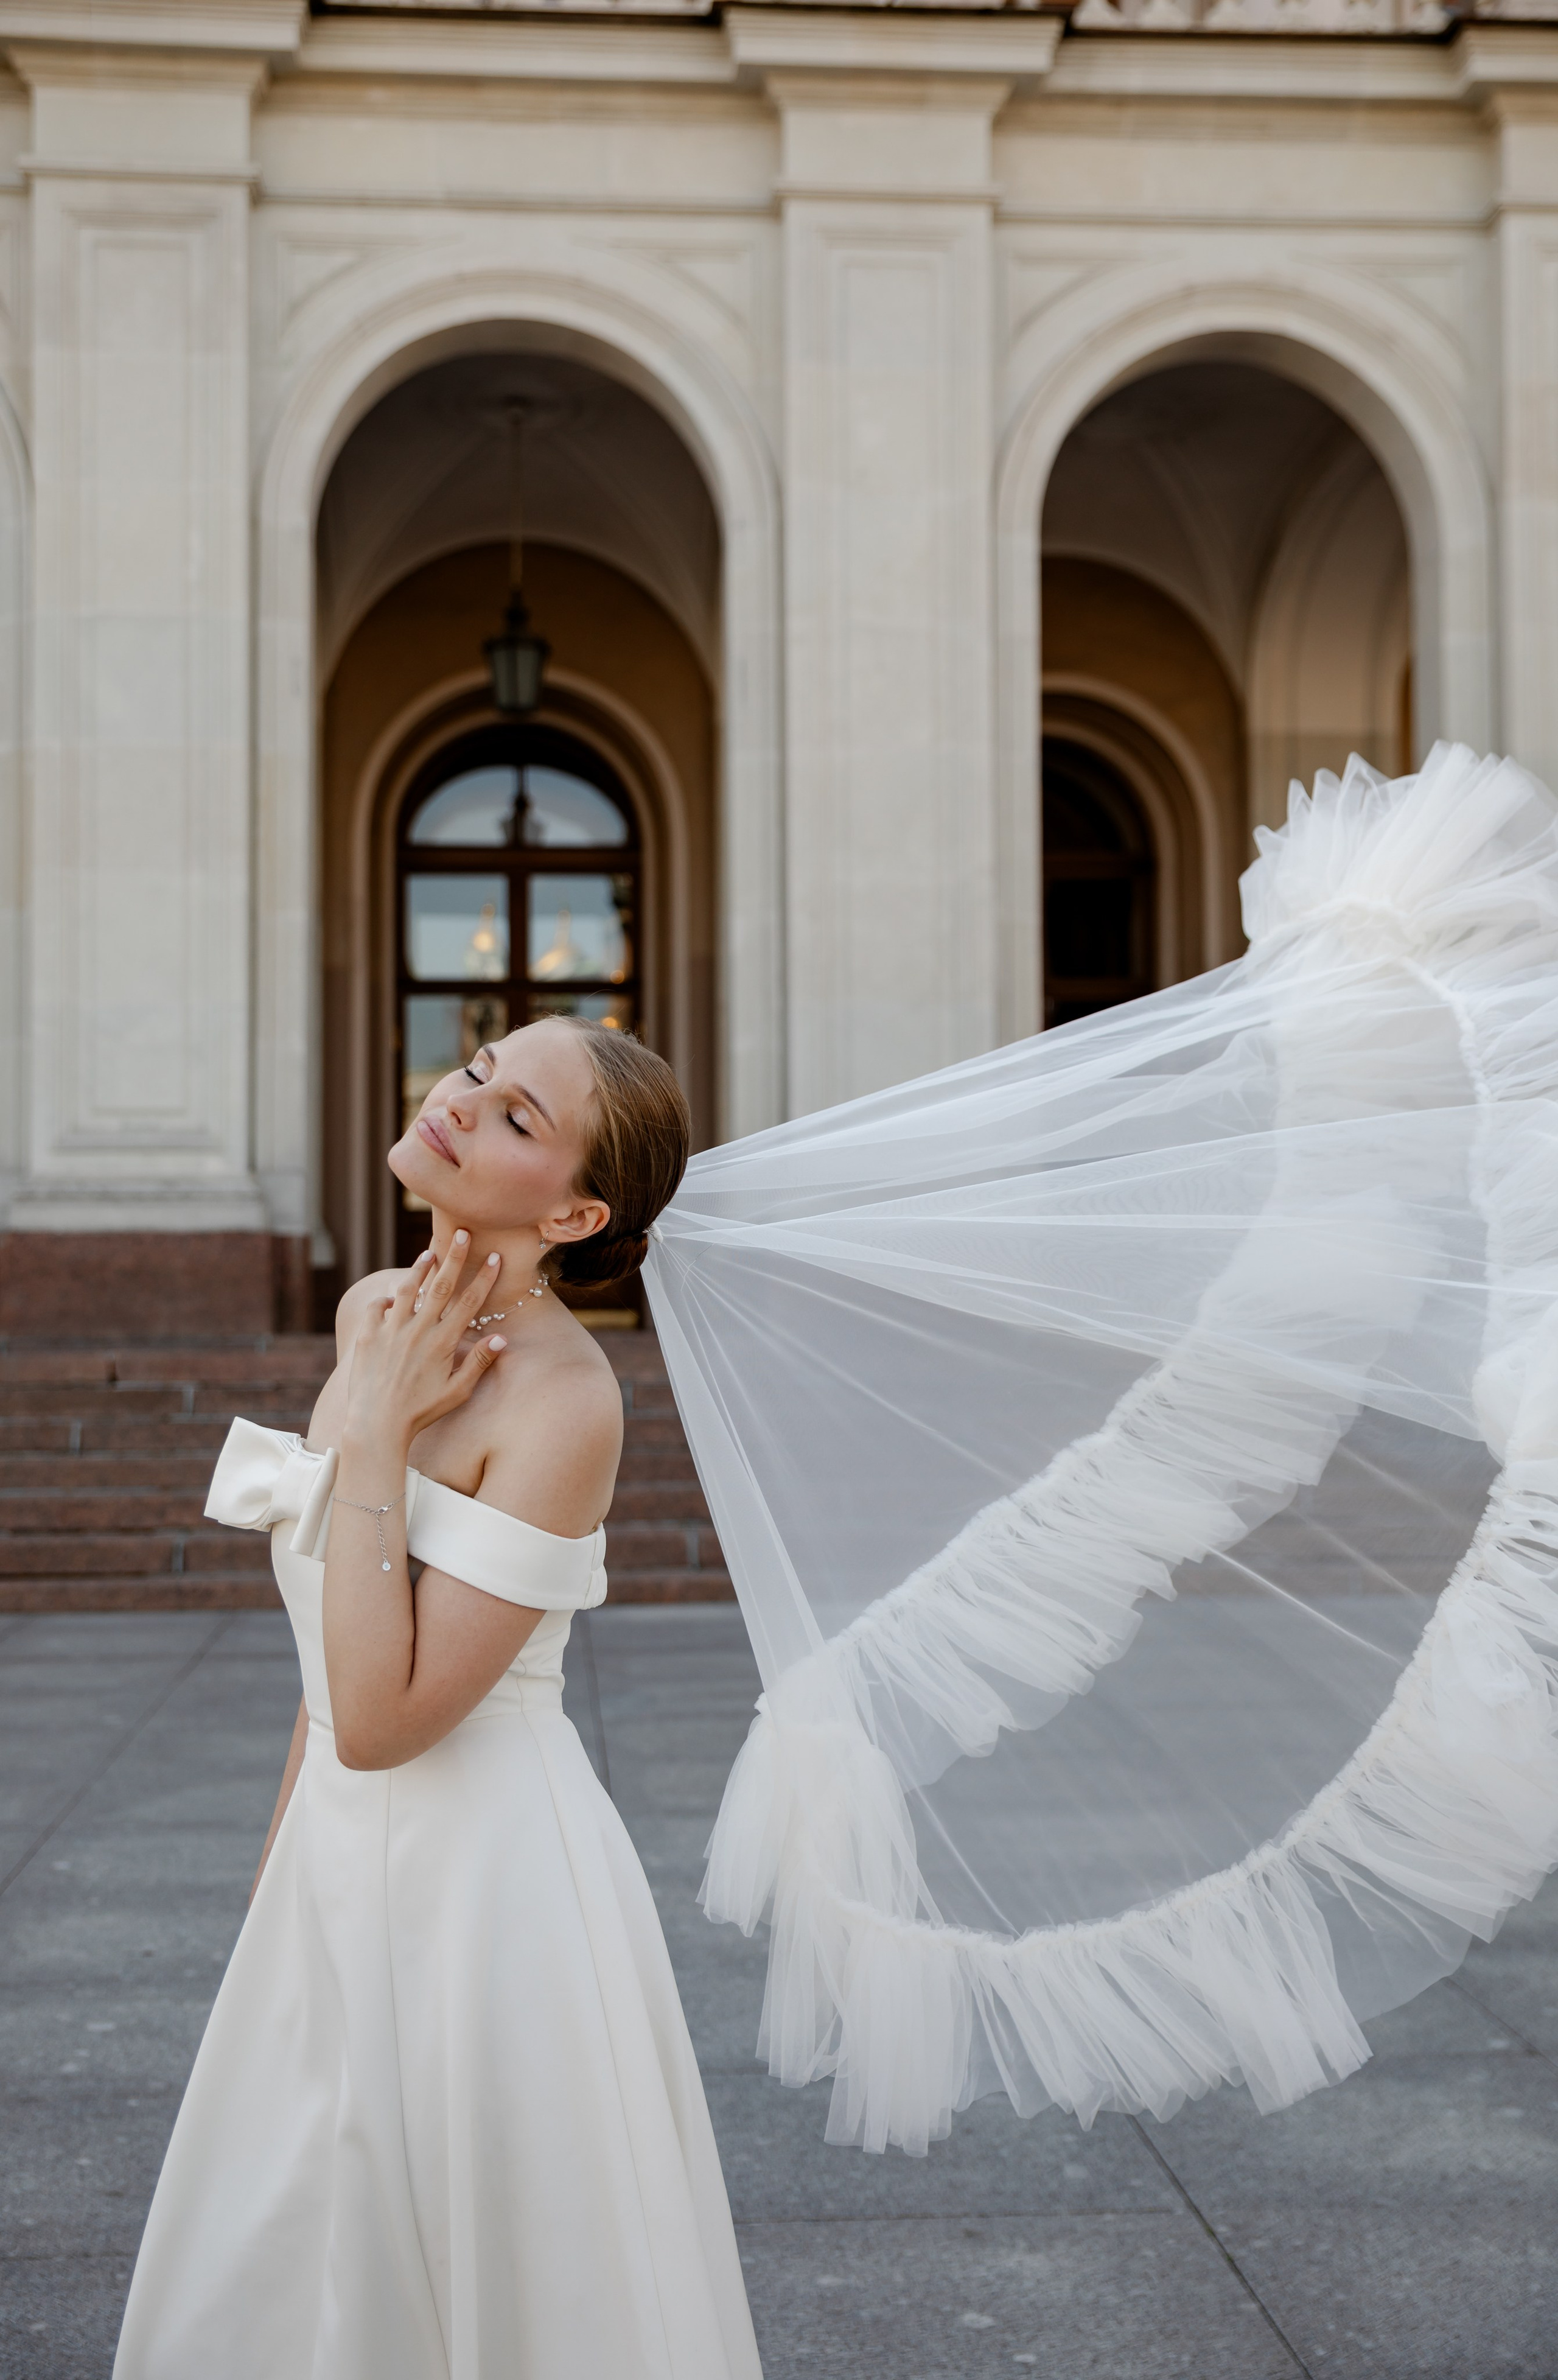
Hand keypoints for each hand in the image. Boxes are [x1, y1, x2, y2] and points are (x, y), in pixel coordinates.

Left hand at [344, 1235, 505, 1451]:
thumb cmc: (421, 1412)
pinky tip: (393, 1296)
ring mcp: (391, 1330)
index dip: (483, 1278)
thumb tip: (502, 1338)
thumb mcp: (456, 1392)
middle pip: (441, 1285)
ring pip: (408, 1289)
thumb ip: (478, 1363)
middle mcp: (418, 1330)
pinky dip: (386, 1298)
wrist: (376, 1424)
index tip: (494, 1257)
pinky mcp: (368, 1336)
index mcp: (442, 1343)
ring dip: (420, 1268)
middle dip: (454, 1257)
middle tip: (462, 1233)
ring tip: (429, 1252)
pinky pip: (377, 1308)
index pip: (469, 1302)